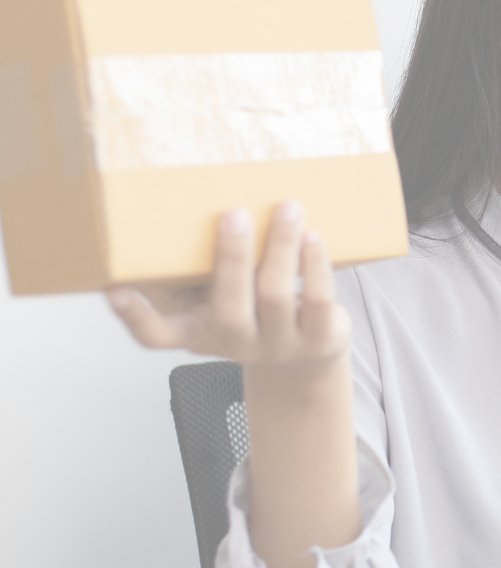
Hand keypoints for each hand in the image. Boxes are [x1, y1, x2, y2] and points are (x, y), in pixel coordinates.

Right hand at [107, 201, 359, 567]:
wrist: (304, 359)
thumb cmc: (248, 314)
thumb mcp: (210, 301)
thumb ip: (186, 275)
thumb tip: (152, 221)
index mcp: (195, 332)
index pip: (154, 335)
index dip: (133, 315)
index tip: (114, 288)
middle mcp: (234, 344)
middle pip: (229, 307)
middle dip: (231, 257)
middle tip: (233, 213)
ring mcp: (279, 346)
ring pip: (276, 296)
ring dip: (280, 247)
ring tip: (287, 209)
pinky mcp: (319, 340)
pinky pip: (318, 300)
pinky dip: (315, 265)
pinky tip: (312, 238)